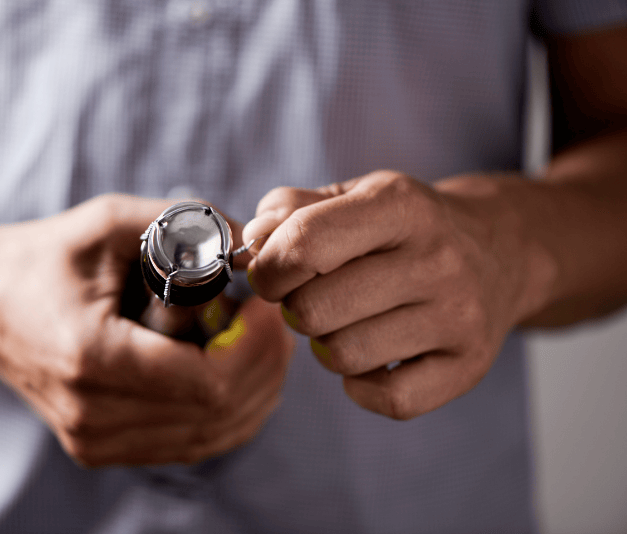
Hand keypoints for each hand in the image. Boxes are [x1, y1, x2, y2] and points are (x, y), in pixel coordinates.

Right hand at [0, 194, 292, 465]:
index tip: (264, 306)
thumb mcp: (109, 223)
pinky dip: (225, 412)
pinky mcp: (98, 448)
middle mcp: (92, 414)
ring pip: (211, 437)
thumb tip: (254, 242)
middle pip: (219, 414)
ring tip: (250, 341)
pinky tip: (229, 371)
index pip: (208, 383)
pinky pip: (188, 444)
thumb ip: (186, 224)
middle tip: (269, 320)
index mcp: (91, 358)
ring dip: (250, 390)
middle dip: (263, 366)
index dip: (255, 348)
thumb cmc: (41, 259)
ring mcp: (94, 440)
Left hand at [244, 171, 531, 419]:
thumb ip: (291, 210)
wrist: (501, 252)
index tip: (271, 275)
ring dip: (326, 345)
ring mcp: (457, 316)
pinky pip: (386, 399)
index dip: (268, 268)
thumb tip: (253, 243)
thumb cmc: (407, 228)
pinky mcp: (468, 366)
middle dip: (295, 308)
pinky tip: (372, 357)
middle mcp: (436, 260)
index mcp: (401, 206)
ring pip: (341, 355)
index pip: (304, 244)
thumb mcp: (354, 196)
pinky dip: (362, 386)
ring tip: (346, 322)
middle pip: (313, 309)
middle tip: (314, 298)